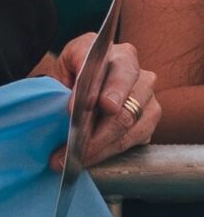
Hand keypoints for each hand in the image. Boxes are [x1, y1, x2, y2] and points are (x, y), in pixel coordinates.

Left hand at [50, 31, 158, 166]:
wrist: (83, 81)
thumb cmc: (75, 71)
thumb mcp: (67, 63)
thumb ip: (70, 76)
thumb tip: (74, 106)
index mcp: (121, 56)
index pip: (116, 75)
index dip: (102, 93)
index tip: (79, 109)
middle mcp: (140, 76)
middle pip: (125, 109)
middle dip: (96, 133)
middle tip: (73, 149)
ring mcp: (149, 100)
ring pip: (129, 129)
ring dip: (100, 147)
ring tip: (73, 159)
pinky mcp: (149, 121)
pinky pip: (133, 141)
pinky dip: (108, 152)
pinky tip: (88, 159)